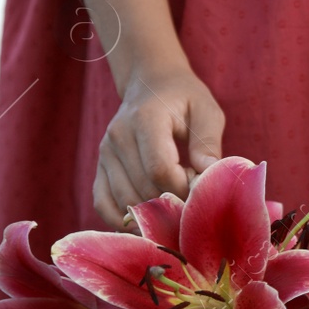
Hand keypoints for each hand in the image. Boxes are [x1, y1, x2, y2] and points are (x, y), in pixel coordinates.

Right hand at [94, 64, 224, 227]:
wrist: (150, 84)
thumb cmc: (184, 98)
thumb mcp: (206, 110)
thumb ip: (208, 142)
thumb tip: (207, 175)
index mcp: (146, 119)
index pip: (159, 169)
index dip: (182, 189)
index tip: (200, 191)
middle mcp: (118, 136)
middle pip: (142, 188)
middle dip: (170, 203)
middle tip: (191, 203)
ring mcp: (105, 153)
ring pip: (124, 200)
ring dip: (151, 213)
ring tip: (174, 207)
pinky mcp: (100, 166)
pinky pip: (102, 202)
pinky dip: (121, 219)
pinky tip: (144, 224)